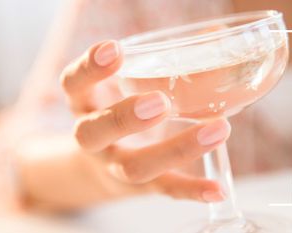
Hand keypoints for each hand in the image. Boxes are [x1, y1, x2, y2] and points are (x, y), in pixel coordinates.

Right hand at [61, 40, 230, 201]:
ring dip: (172, 150)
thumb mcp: (124, 85)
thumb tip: (213, 33)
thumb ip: (157, 62)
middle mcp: (92, 136)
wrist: (103, 162)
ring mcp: (114, 165)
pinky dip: (191, 190)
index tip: (115, 49)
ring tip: (215, 130)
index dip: (88, 68)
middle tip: (159, 103)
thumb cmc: (120, 111)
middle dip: (124, 118)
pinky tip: (218, 188)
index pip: (73, 84)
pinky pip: (163, 189)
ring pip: (132, 166)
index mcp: (85, 103)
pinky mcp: (140, 186)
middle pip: (93, 132)